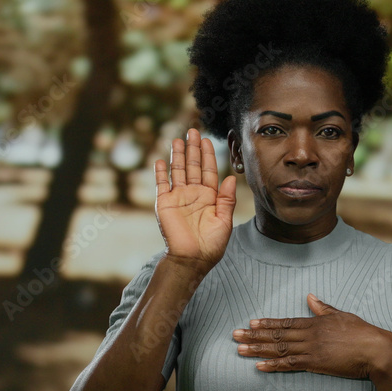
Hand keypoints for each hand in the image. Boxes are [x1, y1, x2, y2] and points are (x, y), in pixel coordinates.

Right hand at [155, 128, 237, 273]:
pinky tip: (161, 159)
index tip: (207, 140)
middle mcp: (193, 194)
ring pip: (178, 171)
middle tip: (193, 131)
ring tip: (178, 139)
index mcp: (209, 197)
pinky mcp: (164, 203)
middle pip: (192, 166)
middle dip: (193, 148)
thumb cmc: (211, 244)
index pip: (208, 170)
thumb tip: (230, 178)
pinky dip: (160, 172)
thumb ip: (227, 199)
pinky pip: (161, 184)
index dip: (208, 155)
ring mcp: (178, 197)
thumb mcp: (224, 221)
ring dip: (178, 155)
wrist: (192, 259)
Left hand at [233, 294, 391, 378]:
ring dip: (258, 350)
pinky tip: (259, 366)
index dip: (267, 324)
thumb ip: (323, 308)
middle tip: (235, 336)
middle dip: (254, 335)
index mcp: (315, 322)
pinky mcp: (316, 363)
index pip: (285, 323)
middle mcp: (309, 334)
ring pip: (279, 349)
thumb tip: (311, 297)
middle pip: (276, 335)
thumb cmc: (362, 332)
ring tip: (240, 350)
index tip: (251, 323)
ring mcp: (311, 349)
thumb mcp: (341, 315)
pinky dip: (273, 365)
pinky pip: (290, 365)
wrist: (375, 350)